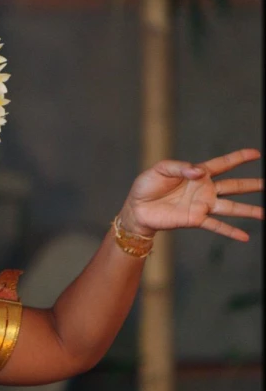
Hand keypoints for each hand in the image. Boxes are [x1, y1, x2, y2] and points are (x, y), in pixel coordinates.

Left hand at [120, 148, 262, 240]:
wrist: (136, 208)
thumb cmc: (147, 186)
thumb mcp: (160, 169)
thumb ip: (181, 167)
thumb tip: (201, 172)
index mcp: (197, 173)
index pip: (222, 164)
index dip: (239, 158)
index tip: (256, 153)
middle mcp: (204, 189)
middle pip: (233, 185)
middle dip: (252, 184)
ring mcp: (201, 205)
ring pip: (231, 206)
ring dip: (249, 210)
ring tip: (265, 214)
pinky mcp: (195, 219)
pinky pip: (216, 226)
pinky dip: (231, 231)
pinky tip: (245, 237)